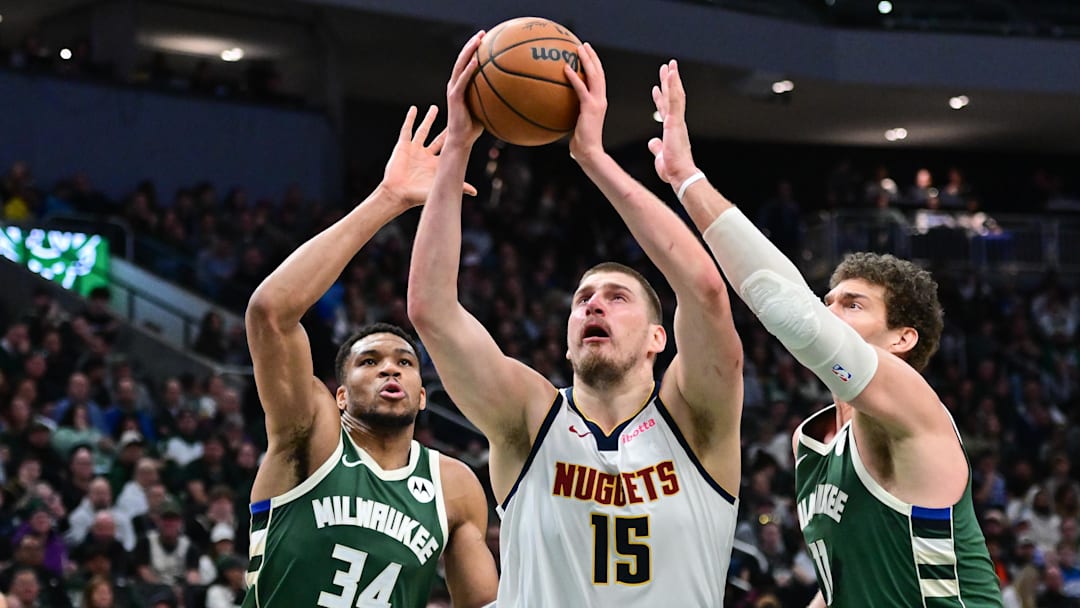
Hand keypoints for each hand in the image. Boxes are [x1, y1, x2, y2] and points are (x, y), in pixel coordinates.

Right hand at [380, 105, 477, 209]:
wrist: (398, 194)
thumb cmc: (417, 195)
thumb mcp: (439, 187)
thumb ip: (457, 185)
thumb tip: (475, 192)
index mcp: (436, 164)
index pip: (449, 149)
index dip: (456, 140)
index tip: (465, 129)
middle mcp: (426, 156)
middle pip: (439, 138)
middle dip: (446, 128)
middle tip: (455, 116)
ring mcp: (414, 150)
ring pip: (423, 130)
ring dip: (429, 119)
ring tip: (435, 108)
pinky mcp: (403, 146)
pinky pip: (407, 130)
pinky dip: (410, 119)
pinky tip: (414, 109)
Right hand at [445, 30, 485, 147]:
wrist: (462, 139)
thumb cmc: (475, 126)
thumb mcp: (488, 108)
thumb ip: (496, 98)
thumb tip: (516, 94)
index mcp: (462, 85)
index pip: (467, 62)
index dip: (475, 49)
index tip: (486, 39)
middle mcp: (455, 83)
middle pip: (463, 58)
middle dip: (472, 44)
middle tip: (483, 33)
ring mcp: (453, 89)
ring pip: (460, 65)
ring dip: (469, 51)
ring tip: (478, 39)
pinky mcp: (454, 96)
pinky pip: (462, 80)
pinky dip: (468, 69)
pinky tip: (476, 60)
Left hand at [565, 42, 606, 163]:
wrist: (589, 152)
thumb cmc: (580, 143)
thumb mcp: (574, 124)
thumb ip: (569, 113)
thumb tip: (554, 109)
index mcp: (599, 102)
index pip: (598, 79)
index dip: (594, 65)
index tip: (587, 54)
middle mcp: (601, 99)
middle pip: (599, 73)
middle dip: (592, 57)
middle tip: (584, 45)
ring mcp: (597, 103)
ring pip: (594, 76)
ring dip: (587, 60)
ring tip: (579, 49)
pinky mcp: (590, 108)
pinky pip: (581, 89)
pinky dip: (574, 77)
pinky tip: (566, 68)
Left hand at [647, 60, 699, 189]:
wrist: (680, 175)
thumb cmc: (673, 170)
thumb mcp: (660, 156)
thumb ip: (657, 147)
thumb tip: (652, 143)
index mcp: (672, 130)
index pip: (665, 110)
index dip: (660, 98)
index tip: (656, 88)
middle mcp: (676, 123)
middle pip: (671, 98)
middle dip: (668, 83)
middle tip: (666, 68)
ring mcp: (677, 121)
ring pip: (675, 95)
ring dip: (672, 79)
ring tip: (670, 64)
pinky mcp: (676, 121)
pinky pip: (675, 100)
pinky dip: (673, 86)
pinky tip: (672, 74)